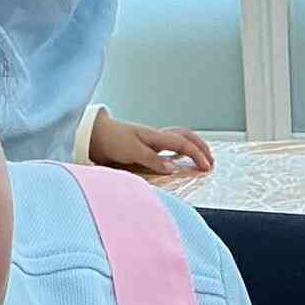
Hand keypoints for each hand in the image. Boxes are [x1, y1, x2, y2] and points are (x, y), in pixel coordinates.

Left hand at [89, 113, 215, 175]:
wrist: (93, 136)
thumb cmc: (110, 140)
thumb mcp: (131, 151)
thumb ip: (152, 159)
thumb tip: (173, 168)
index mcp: (155, 137)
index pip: (183, 143)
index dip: (197, 155)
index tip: (207, 167)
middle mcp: (156, 137)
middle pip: (186, 136)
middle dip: (201, 147)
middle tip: (211, 161)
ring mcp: (152, 141)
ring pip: (179, 138)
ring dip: (193, 146)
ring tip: (203, 158)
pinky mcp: (146, 147)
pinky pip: (168, 145)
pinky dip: (180, 149)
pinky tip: (181, 159)